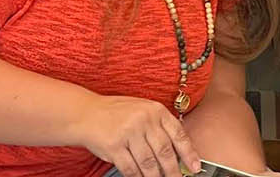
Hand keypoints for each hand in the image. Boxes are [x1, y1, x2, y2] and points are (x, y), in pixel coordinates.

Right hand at [75, 95, 200, 176]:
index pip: (178, 134)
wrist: (84, 113)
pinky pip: (130, 167)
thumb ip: (159, 126)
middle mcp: (144, 120)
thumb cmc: (116, 113)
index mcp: (156, 110)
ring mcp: (128, 133)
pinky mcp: (114, 146)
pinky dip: (137, 176)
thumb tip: (179, 151)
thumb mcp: (143, 110)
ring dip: (156, 176)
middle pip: (165, 151)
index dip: (189, 153)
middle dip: (174, 170)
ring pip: (149, 162)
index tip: (195, 166)